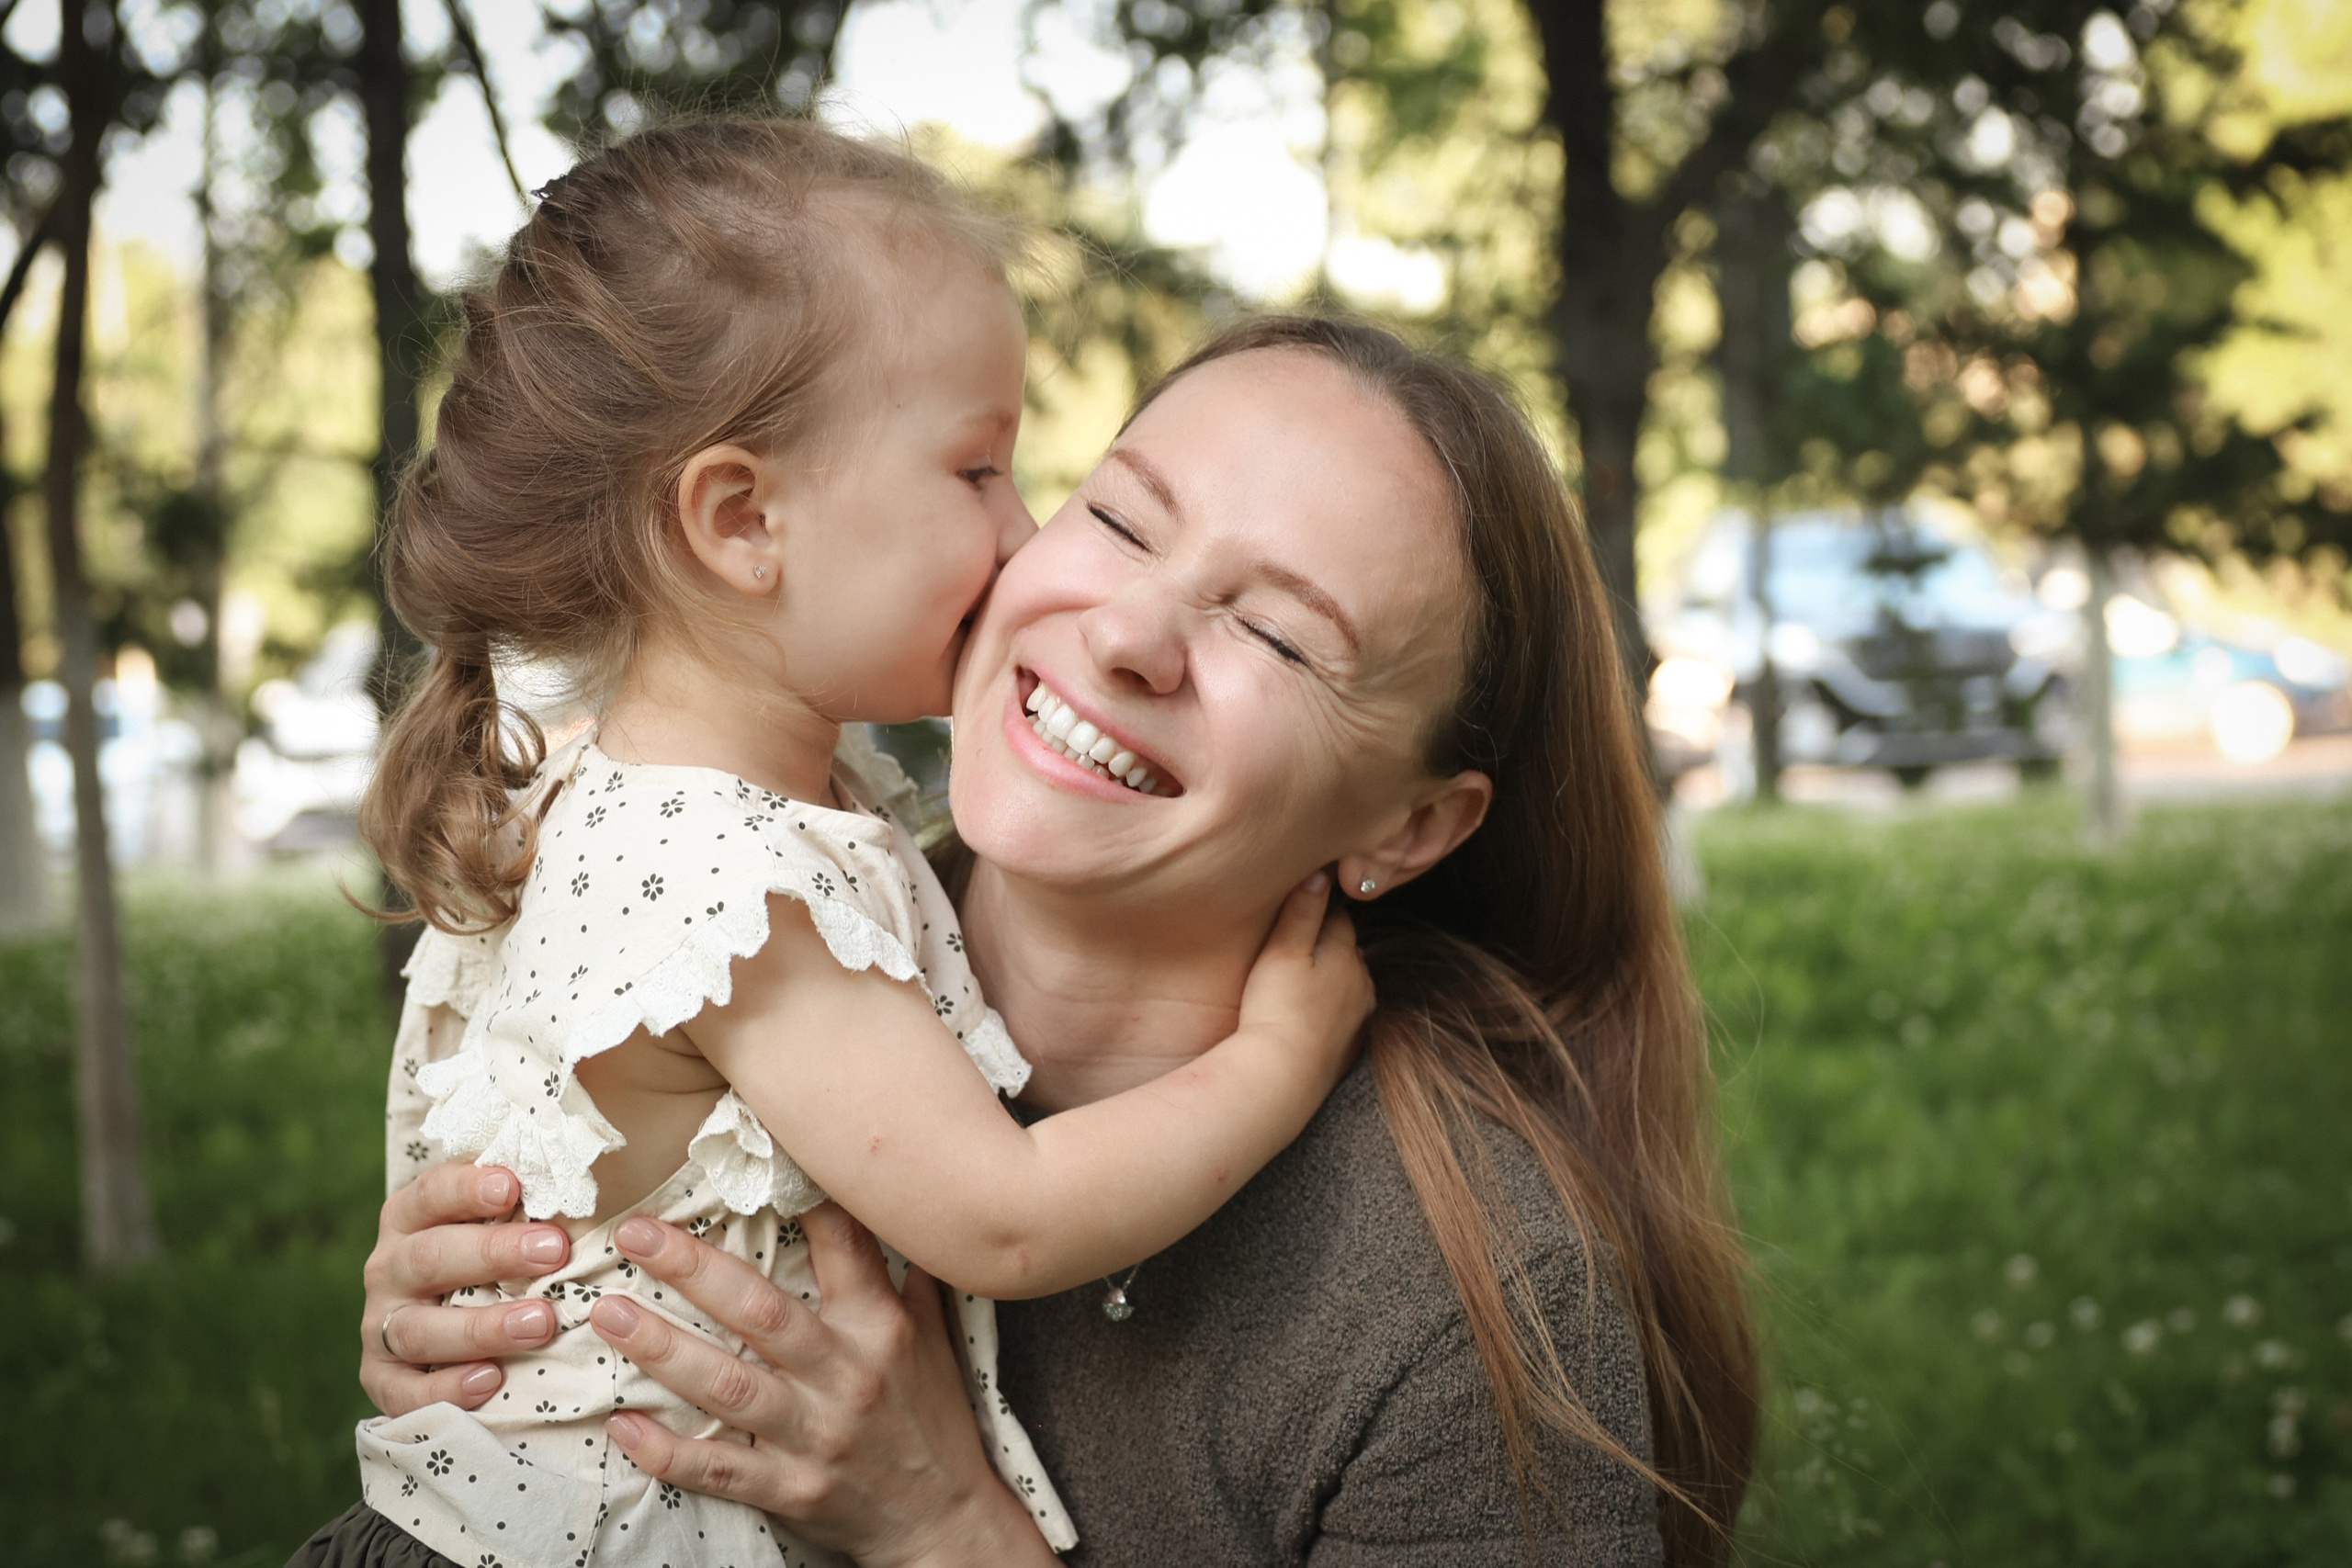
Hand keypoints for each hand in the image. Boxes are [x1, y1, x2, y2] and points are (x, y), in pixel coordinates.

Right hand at [359, 1162, 571, 1415]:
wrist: (450, 1334)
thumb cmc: (495, 1257)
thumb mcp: (503, 1220)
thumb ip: (525, 1196)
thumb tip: (576, 1154)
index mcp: (412, 1217)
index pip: (432, 1193)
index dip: (468, 1188)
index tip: (513, 1186)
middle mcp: (390, 1268)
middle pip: (430, 1257)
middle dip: (493, 1254)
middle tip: (554, 1250)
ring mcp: (382, 1326)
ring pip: (419, 1328)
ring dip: (482, 1327)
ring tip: (541, 1323)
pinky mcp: (384, 1380)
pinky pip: (404, 1392)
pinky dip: (445, 1389)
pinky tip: (491, 1380)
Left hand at [587, 1204, 1055, 1567]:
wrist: (943, 1517)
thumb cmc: (933, 1413)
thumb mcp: (935, 1332)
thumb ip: (908, 1266)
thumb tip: (896, 1193)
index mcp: (882, 1326)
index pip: (841, 1245)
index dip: (798, 1197)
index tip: (748, 1156)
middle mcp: (848, 1375)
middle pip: (760, 1312)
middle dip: (693, 1268)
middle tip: (636, 1232)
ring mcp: (817, 1436)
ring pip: (728, 1388)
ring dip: (663, 1350)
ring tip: (610, 1314)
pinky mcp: (791, 1490)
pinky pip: (719, 1470)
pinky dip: (667, 1452)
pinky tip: (623, 1426)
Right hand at [1236, 871, 1373, 1086]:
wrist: (1282, 1079)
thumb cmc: (1276, 1009)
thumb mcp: (1283, 950)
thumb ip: (1302, 910)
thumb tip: (1320, 873)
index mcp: (1346, 953)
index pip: (1339, 917)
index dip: (1321, 905)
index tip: (1306, 897)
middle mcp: (1361, 983)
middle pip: (1347, 950)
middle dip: (1328, 941)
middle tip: (1299, 938)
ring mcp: (1358, 1018)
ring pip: (1348, 984)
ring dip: (1331, 977)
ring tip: (1303, 975)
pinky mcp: (1348, 1048)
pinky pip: (1342, 1017)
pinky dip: (1329, 1009)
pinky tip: (1310, 1014)